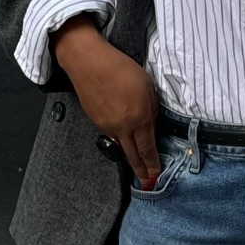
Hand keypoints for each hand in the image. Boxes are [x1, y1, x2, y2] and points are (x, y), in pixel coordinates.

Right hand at [51, 19, 161, 184]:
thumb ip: (152, 110)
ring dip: (129, 156)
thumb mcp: (147, 87)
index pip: (148, 149)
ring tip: (136, 164)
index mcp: (139, 119)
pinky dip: (117, 139)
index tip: (156, 175)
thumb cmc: (119, 68)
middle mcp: (122, 127)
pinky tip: (122, 138)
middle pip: (133, 156)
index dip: (152, 165)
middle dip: (141, 171)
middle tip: (146, 182)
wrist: (89, 62)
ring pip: (121, 146)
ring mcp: (107, 125)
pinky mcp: (95, 121)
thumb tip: (152, 125)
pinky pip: (110, 134)